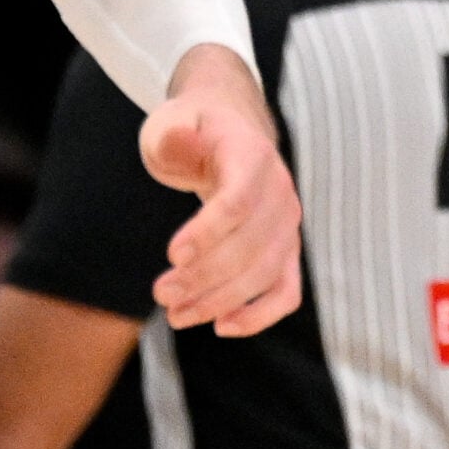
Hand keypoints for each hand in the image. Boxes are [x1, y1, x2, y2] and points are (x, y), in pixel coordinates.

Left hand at [139, 45, 302, 336]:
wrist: (232, 134)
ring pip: (266, 272)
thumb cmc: (196, 132)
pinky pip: (287, 291)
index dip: (209, 232)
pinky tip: (222, 326)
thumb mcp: (174, 122)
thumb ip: (174, 135)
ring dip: (221, 300)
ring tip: (176, 315)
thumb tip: (178, 137)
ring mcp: (288, 224)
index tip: (172, 256)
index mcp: (253, 157)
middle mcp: (280, 192)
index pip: (239, 201)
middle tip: (161, 293)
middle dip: (205, 276)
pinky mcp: (286, 250)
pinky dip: (262, 315)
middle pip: (251, 245)